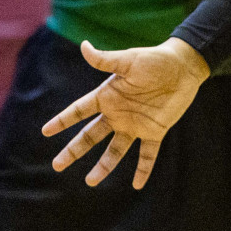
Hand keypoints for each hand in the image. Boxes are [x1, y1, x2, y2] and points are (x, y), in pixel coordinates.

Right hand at [43, 37, 210, 188]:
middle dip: (74, 150)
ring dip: (103, 166)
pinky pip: (147, 154)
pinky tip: (137, 185)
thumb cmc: (155, 59)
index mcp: (108, 96)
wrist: (184, 67)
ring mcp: (135, 124)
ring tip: (90, 182)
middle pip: (90, 135)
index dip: (63, 120)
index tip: (46, 132)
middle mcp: (118, 113)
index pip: (79, 111)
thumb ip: (106, 60)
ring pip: (115, 150)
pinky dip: (143, 169)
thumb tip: (83, 46)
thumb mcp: (129, 60)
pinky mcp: (155, 131)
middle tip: (57, 165)